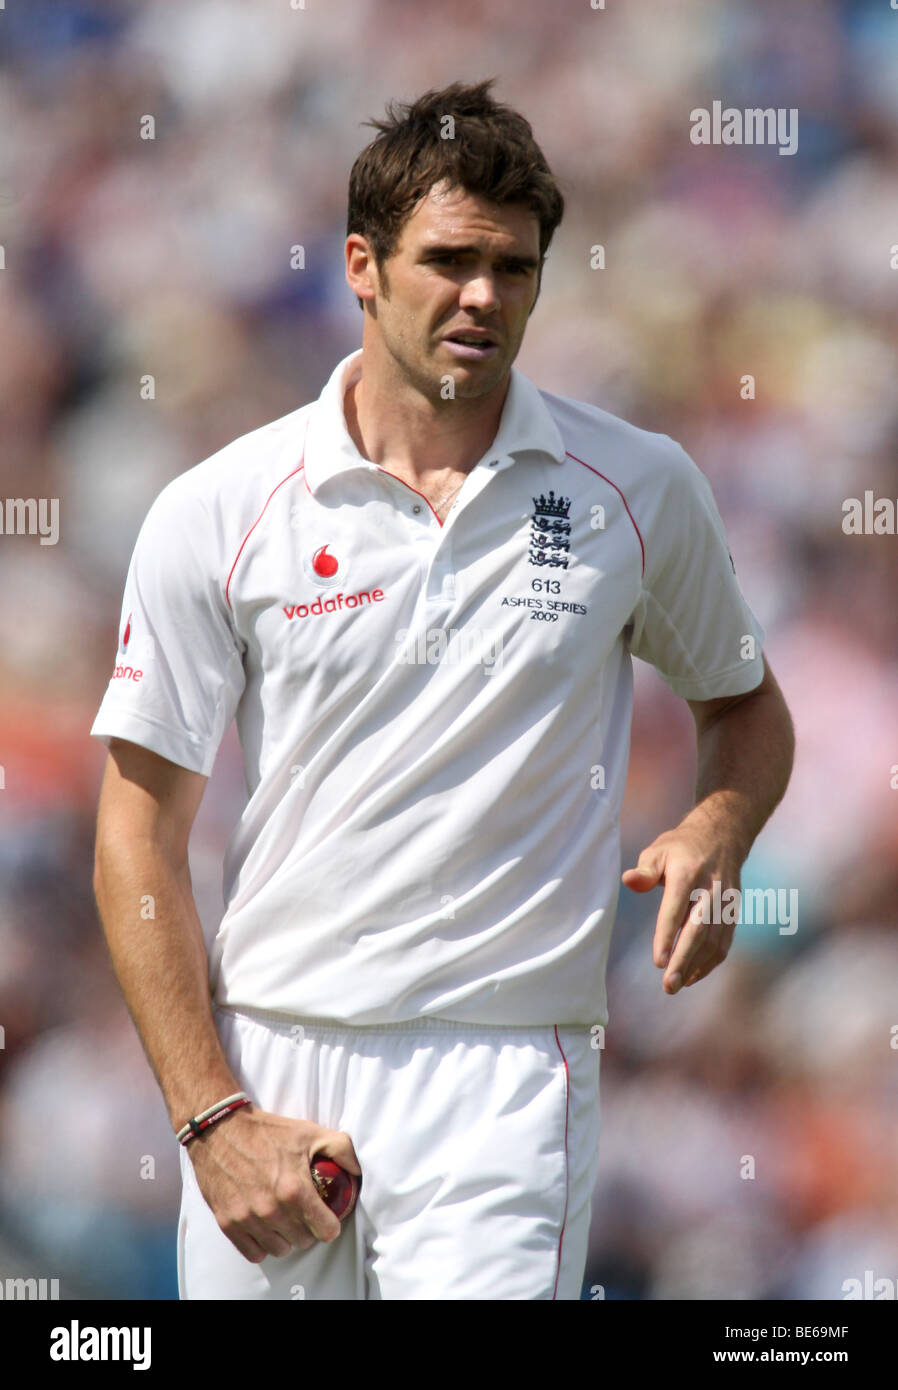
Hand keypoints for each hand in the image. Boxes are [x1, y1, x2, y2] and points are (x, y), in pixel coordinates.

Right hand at [186, 1105, 362, 1263]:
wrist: (221, 1129)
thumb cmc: (268, 1131)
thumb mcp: (310, 1132)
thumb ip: (341, 1149)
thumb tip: (357, 1172)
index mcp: (294, 1190)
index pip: (326, 1231)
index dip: (330, 1223)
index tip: (326, 1214)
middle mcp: (271, 1210)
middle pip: (303, 1242)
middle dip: (307, 1228)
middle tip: (303, 1210)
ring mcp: (247, 1219)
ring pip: (280, 1250)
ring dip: (285, 1237)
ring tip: (284, 1217)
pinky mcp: (228, 1223)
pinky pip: (254, 1253)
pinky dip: (262, 1243)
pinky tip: (265, 1226)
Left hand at [621, 824, 741, 994]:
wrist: (723, 836)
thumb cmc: (681, 847)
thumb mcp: (658, 850)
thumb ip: (644, 870)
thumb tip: (628, 881)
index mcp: (688, 873)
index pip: (676, 909)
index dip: (667, 936)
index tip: (658, 962)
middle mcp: (710, 889)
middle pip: (698, 930)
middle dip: (684, 960)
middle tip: (668, 985)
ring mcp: (724, 903)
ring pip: (713, 941)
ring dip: (696, 966)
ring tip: (676, 985)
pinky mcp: (732, 913)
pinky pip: (724, 943)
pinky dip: (710, 963)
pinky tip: (692, 976)